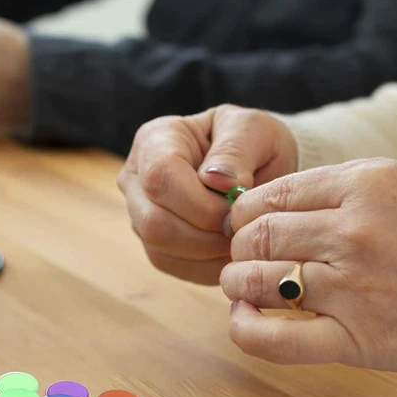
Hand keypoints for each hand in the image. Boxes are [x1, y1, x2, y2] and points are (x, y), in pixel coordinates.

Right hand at [118, 104, 297, 284]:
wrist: (260, 166)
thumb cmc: (254, 142)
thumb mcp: (255, 130)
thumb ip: (236, 150)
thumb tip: (216, 181)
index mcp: (154, 140)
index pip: (160, 177)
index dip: (200, 202)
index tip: (237, 207)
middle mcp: (136, 179)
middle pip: (154, 221)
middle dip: (206, 233)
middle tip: (242, 227)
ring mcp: (140, 215)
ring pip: (161, 249)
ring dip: (209, 251)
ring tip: (241, 235)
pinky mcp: (156, 247)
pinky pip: (176, 266)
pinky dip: (210, 265)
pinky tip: (232, 249)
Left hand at [221, 159, 396, 376]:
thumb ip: (332, 189)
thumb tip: (261, 205)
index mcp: (364, 185)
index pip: (268, 196)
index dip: (243, 215)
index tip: (245, 228)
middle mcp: (355, 231)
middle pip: (256, 236)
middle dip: (238, 249)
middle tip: (246, 259)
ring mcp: (354, 287)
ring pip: (256, 280)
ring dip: (237, 283)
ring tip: (246, 287)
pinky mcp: (356, 340)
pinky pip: (276, 339)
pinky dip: (246, 331)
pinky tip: (243, 321)